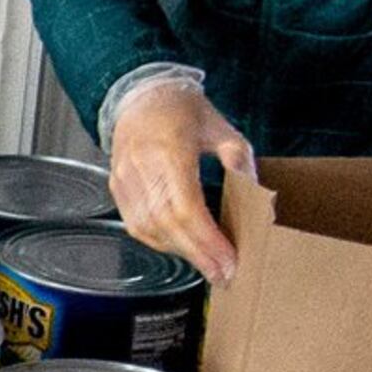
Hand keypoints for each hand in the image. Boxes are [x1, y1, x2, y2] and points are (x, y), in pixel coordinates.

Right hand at [109, 81, 259, 284]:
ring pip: (149, 229)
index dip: (208, 240)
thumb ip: (238, 157)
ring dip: (180, 252)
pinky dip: (160, 242)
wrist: (140, 96)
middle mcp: (141, 167)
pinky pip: (136, 225)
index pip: (186, 207)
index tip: (229, 260)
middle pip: (168, 224)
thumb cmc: (180, 110)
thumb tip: (253, 190)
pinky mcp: (117, 188)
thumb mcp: (220, 126)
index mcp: (169, 149)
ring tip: (207, 266)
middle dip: (198, 255)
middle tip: (223, 275)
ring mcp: (125, 179)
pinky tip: (181, 249)